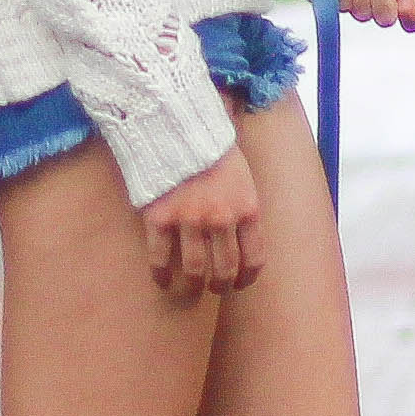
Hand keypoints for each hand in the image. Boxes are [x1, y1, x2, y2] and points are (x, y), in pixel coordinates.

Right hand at [136, 148, 263, 298]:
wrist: (177, 125)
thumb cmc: (212, 150)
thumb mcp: (243, 177)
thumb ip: (244, 208)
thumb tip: (243, 241)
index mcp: (246, 208)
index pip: (254, 257)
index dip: (247, 278)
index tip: (240, 284)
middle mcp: (221, 219)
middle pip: (225, 269)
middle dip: (221, 285)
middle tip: (215, 288)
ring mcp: (189, 220)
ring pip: (195, 270)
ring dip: (194, 286)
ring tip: (191, 290)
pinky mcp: (160, 218)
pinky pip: (160, 258)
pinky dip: (162, 274)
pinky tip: (162, 279)